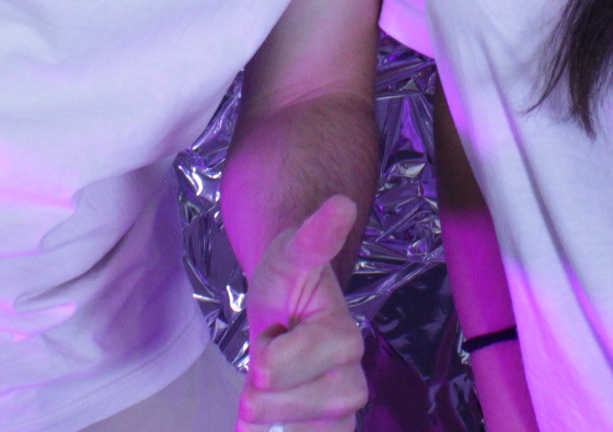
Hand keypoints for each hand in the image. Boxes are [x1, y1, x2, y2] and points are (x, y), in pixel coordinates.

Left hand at [237, 196, 366, 431]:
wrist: (288, 305)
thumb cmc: (287, 281)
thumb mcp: (289, 256)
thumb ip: (313, 238)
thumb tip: (342, 203)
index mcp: (343, 335)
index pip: (302, 364)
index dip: (276, 360)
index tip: (265, 349)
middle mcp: (352, 374)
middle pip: (309, 407)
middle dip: (272, 397)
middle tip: (260, 372)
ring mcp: (343, 405)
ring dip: (277, 421)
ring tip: (265, 397)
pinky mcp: (331, 429)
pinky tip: (271, 427)